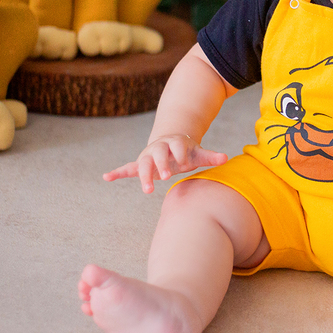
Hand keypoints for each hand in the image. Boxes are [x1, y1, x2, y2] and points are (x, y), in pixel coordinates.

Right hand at [103, 134, 227, 192]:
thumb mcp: (198, 153)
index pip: (177, 147)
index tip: (185, 164)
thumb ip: (210, 156)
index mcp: (174, 142)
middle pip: (158, 154)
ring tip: (147, 189)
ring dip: (143, 175)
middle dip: (161, 164)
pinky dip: (117, 172)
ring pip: (143, 163)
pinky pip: (127, 168)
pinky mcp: (140, 164)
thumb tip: (225, 158)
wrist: (170, 143)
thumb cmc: (186, 151)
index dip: (181, 154)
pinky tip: (106, 177)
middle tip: (167, 176)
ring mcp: (148, 155)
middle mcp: (159, 147)